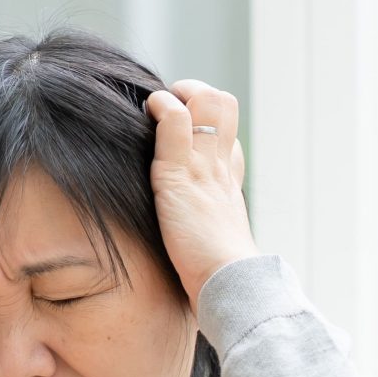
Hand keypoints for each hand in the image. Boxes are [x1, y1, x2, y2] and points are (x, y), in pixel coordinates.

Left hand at [144, 78, 259, 309]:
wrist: (230, 283)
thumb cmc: (217, 275)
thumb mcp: (211, 244)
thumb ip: (200, 226)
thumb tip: (186, 235)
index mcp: (229, 184)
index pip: (228, 136)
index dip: (206, 123)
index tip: (183, 130)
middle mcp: (221, 167)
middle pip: (225, 105)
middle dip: (196, 93)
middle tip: (170, 105)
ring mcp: (204, 166)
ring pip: (206, 102)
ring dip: (178, 93)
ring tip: (154, 105)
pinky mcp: (180, 173)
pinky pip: (175, 122)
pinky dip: (160, 107)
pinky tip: (147, 113)